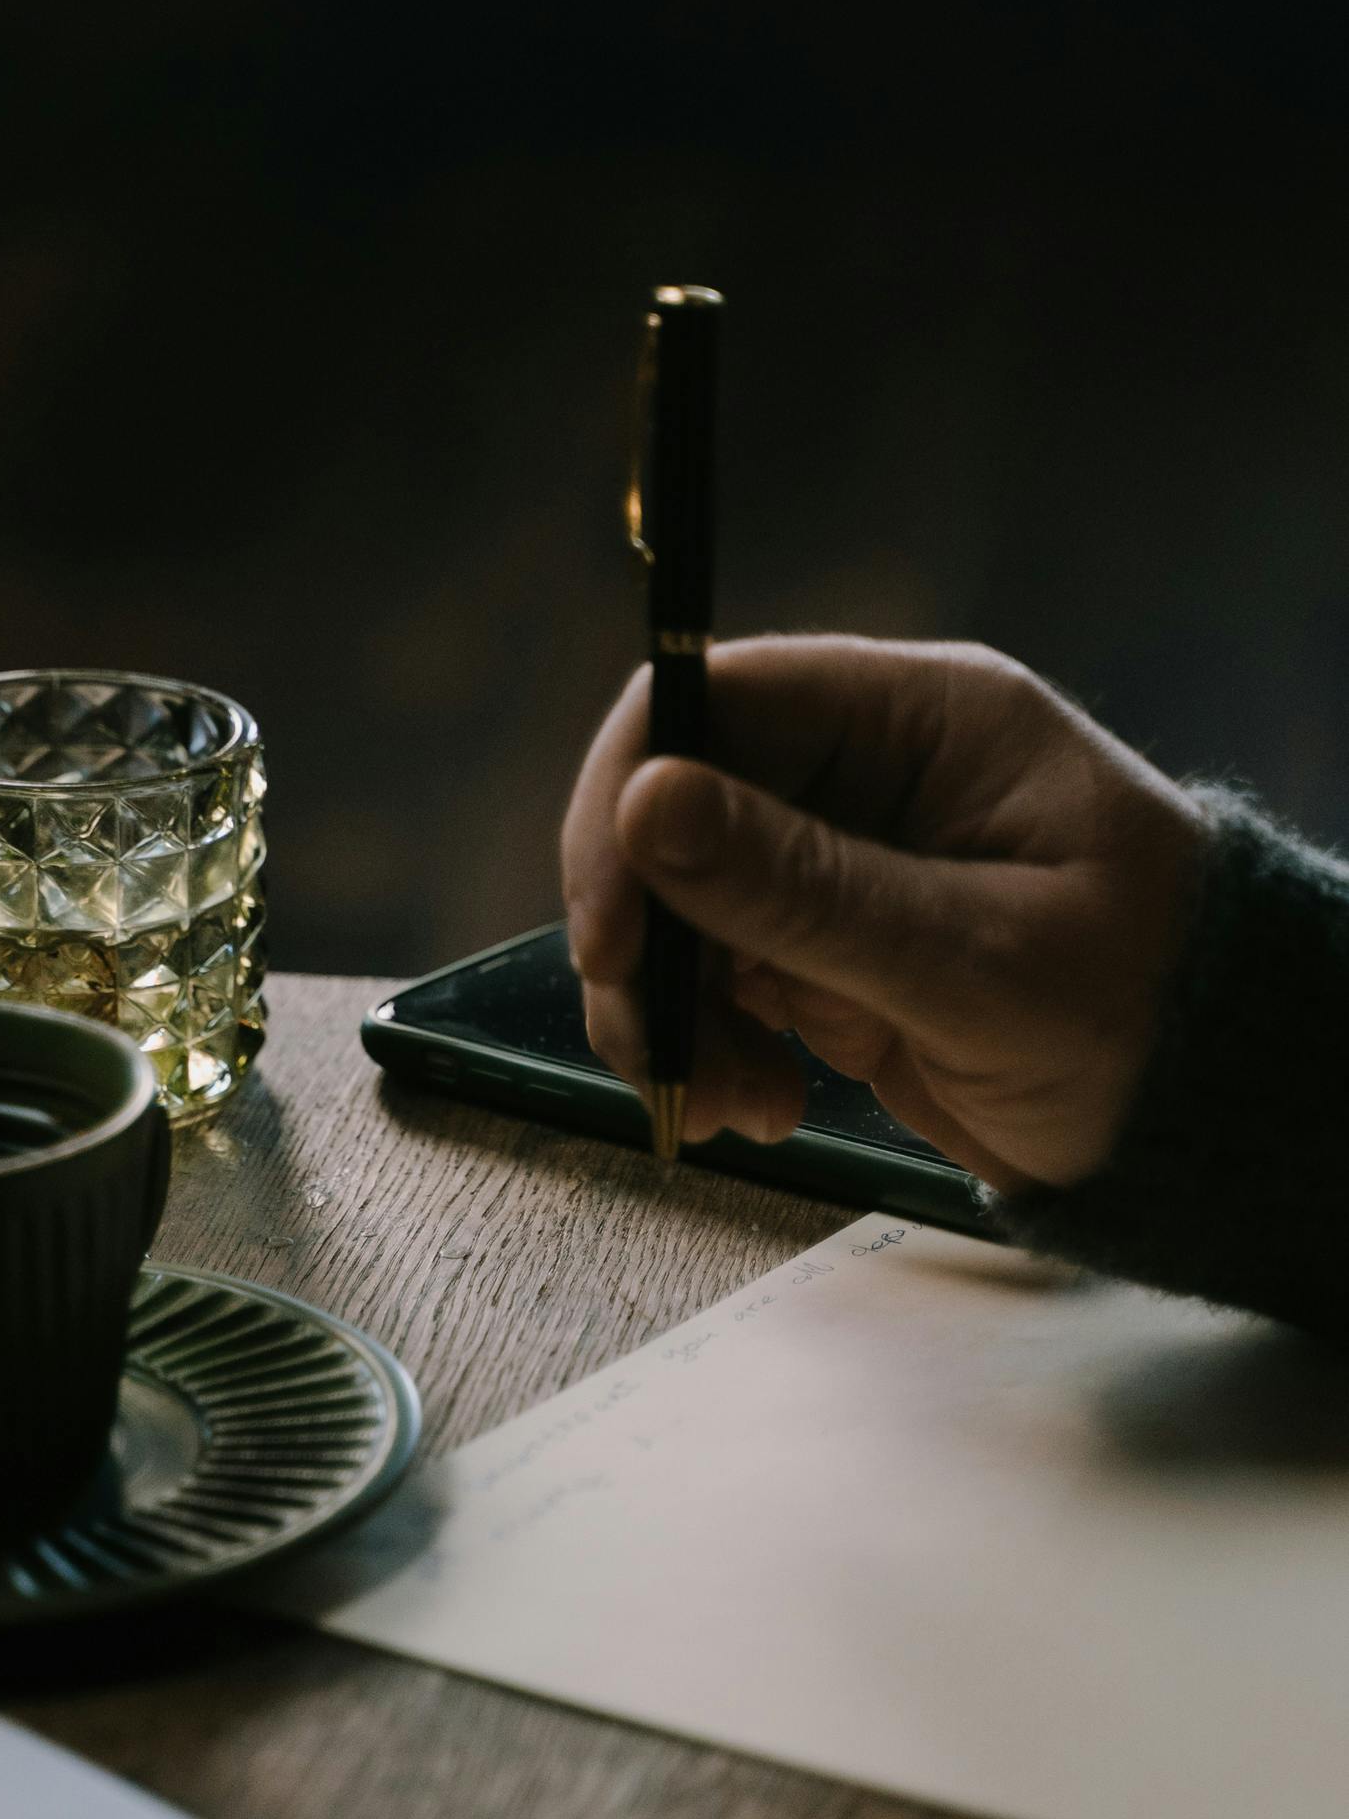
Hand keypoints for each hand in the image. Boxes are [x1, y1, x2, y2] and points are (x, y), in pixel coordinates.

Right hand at [559, 635, 1206, 1191]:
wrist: (1206, 1116)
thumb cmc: (1145, 1012)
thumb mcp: (976, 960)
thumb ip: (806, 889)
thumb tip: (646, 804)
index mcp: (922, 719)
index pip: (718, 701)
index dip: (631, 801)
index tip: (613, 931)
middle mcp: (868, 773)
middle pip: (672, 811)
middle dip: (643, 936)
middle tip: (655, 1047)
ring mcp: (839, 865)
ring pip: (675, 907)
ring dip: (669, 1012)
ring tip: (726, 1105)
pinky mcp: (823, 953)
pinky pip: (711, 982)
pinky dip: (705, 1049)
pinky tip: (756, 1108)